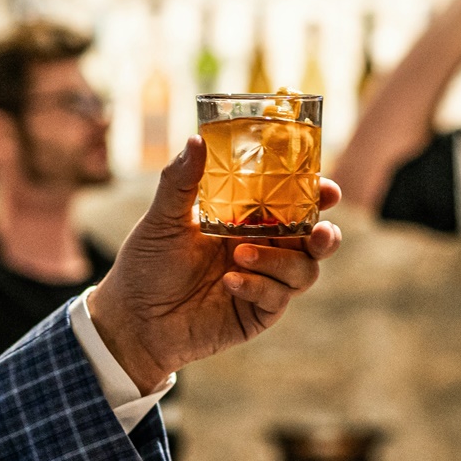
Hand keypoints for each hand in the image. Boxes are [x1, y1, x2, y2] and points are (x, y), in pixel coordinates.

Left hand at [88, 136, 342, 393]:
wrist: (133, 320)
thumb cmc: (147, 265)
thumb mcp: (163, 219)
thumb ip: (181, 181)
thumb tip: (196, 139)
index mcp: (250, 220)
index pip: (293, 203)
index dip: (316, 195)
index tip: (327, 189)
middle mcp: (265, 249)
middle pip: (314, 240)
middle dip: (325, 234)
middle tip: (318, 230)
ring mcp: (265, 282)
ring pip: (304, 270)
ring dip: (280, 260)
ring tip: (241, 253)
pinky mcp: (259, 312)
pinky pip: (277, 297)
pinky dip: (259, 285)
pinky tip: (230, 282)